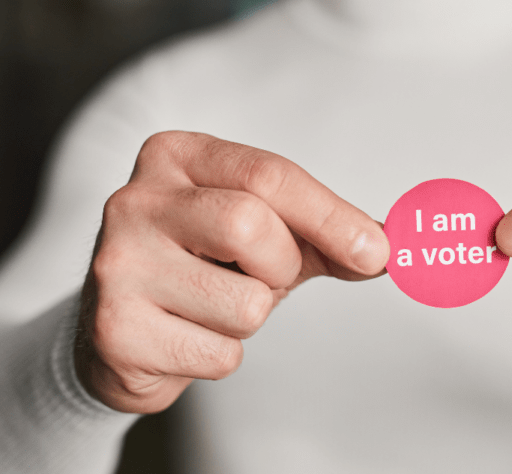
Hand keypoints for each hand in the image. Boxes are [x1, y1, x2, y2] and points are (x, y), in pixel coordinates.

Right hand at [75, 131, 388, 413]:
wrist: (119, 333)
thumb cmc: (206, 268)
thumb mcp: (267, 235)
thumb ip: (328, 234)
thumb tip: (398, 246)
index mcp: (175, 156)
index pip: (267, 174)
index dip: (330, 215)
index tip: (378, 251)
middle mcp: (134, 200)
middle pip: (250, 225)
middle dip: (279, 266)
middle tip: (260, 277)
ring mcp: (116, 264)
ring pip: (244, 304)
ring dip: (249, 318)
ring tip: (211, 308)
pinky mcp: (113, 329)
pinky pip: (218, 355)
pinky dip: (221, 356)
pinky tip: (185, 338)